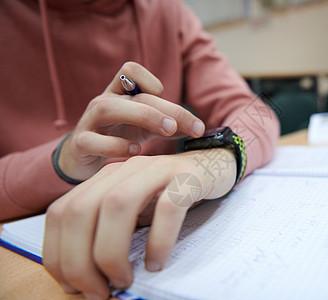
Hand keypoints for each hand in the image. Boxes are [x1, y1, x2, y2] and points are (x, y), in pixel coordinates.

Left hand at [43, 148, 235, 299]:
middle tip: (98, 291)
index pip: (62, 212)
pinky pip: (168, 207)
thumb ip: (111, 231)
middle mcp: (125, 170)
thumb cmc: (170, 195)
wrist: (214, 165)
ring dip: (112, 251)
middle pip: (82, 210)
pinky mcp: (187, 178)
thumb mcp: (135, 211)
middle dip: (80, 260)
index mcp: (105, 178)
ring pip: (118, 204)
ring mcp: (157, 170)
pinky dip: (159, 240)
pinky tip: (157, 262)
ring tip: (123, 279)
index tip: (72, 284)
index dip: (57, 253)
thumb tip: (90, 277)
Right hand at [58, 62, 204, 180]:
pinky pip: (93, 141)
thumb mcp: (145, 128)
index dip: (151, 81)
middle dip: (163, 108)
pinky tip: (136, 151)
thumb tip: (198, 129)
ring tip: (167, 130)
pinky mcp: (81, 143)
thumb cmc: (118, 137)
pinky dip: (116, 146)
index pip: (131, 70)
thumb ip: (169, 126)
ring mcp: (89, 121)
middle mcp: (104, 102)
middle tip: (183, 125)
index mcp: (119, 94)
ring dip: (143, 116)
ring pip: (107, 108)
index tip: (167, 103)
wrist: (83, 156)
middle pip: (133, 95)